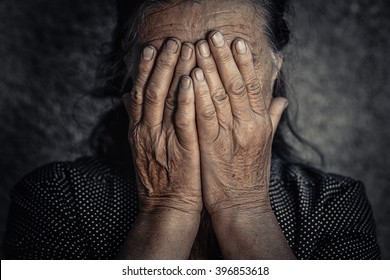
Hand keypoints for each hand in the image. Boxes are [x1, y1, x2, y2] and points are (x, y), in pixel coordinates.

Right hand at [119, 39, 200, 258]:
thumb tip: (127, 97)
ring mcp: (162, 140)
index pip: (141, 92)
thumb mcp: (142, 148)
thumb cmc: (160, 178)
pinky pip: (182, 120)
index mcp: (139, 129)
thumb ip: (137, 120)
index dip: (147, 68)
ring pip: (166, 100)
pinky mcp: (181, 150)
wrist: (166, 210)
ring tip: (184, 49)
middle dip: (162, 63)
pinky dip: (185, 99)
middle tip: (172, 40)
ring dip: (174, 72)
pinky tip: (191, 80)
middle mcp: (147, 131)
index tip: (154, 47)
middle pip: (152, 89)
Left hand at [192, 31, 287, 215]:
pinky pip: (205, 116)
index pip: (253, 86)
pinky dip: (199, 95)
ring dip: (210, 69)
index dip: (244, 62)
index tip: (236, 42)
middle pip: (237, 85)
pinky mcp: (213, 147)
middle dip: (225, 58)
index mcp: (261, 123)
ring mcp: (231, 136)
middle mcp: (249, 126)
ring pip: (220, 96)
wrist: (243, 206)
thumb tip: (281, 97)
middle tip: (215, 34)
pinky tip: (191, 77)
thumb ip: (272, 118)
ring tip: (200, 46)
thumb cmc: (251, 175)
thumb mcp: (266, 144)